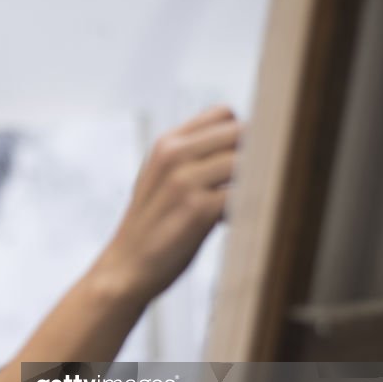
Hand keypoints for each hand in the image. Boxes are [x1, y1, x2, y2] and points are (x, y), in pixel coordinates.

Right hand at [95, 105, 241, 302]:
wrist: (125, 269)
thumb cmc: (154, 227)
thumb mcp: (163, 179)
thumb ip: (195, 157)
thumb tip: (251, 141)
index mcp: (167, 143)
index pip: (224, 113)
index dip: (240, 135)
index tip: (241, 161)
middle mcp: (174, 155)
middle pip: (241, 132)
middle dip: (255, 155)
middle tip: (254, 184)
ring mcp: (184, 181)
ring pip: (247, 161)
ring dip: (257, 182)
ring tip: (247, 204)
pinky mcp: (197, 210)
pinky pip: (243, 194)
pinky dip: (250, 207)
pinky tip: (236, 222)